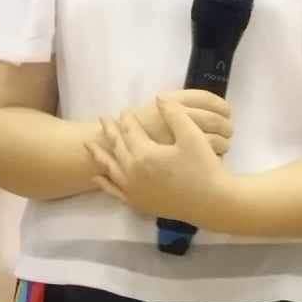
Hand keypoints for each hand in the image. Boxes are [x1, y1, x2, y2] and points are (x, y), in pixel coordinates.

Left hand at [87, 97, 229, 225]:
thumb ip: (174, 114)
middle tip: (103, 119)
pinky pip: (115, 192)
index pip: (130, 131)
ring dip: (100, 155)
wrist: (211, 203)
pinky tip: (97, 178)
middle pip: (117, 147)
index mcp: (144, 154)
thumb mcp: (192, 136)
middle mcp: (132, 172)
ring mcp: (133, 190)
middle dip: (110, 132)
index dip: (126, 119)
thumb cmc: (204, 168)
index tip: (123, 110)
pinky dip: (104, 183)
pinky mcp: (137, 203)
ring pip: (111, 168)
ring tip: (89, 145)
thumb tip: (158, 97)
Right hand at [128, 88, 233, 155]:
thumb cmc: (141, 128)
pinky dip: (218, 157)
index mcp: (175, 102)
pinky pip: (211, 158)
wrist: (122, 149)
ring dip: (224, 142)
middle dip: (226, 126)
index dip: (222, 106)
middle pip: (217, 121)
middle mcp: (182, 120)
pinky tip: (214, 158)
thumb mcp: (155, 109)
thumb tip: (207, 106)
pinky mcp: (187, 162)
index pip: (209, 100)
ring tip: (222, 145)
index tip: (227, 112)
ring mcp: (185, 143)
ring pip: (218, 142)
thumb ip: (177, 104)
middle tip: (227, 131)